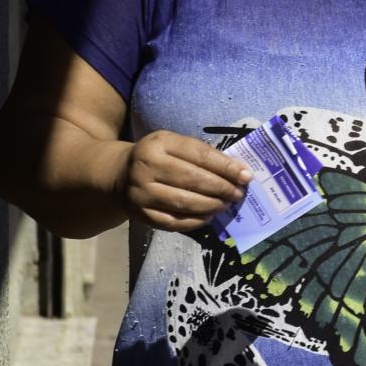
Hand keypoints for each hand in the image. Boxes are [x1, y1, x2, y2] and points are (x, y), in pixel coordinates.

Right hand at [120, 130, 251, 232]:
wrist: (119, 175)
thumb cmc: (158, 158)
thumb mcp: (175, 145)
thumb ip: (203, 154)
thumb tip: (239, 172)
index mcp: (160, 143)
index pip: (200, 155)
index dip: (226, 167)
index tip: (246, 176)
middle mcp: (147, 166)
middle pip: (193, 179)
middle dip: (221, 188)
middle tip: (238, 194)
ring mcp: (141, 192)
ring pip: (185, 202)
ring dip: (211, 205)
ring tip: (226, 205)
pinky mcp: (141, 214)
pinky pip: (174, 221)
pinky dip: (196, 221)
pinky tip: (208, 216)